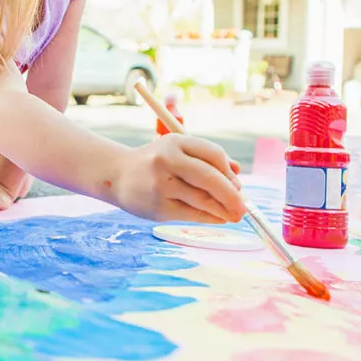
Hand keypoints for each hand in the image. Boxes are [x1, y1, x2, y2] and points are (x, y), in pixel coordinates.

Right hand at [113, 133, 245, 223]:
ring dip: (224, 209)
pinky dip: (209, 217)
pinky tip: (218, 218)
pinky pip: (192, 214)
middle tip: (243, 207)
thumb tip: (237, 175)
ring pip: (203, 199)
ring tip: (234, 215)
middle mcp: (167, 160)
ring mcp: (162, 184)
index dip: (229, 172)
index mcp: (176, 142)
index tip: (237, 185)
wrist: (116, 175)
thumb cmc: (155, 163)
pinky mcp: (159, 206)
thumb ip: (207, 159)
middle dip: (232, 195)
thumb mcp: (178, 151)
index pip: (213, 154)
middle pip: (210, 178)